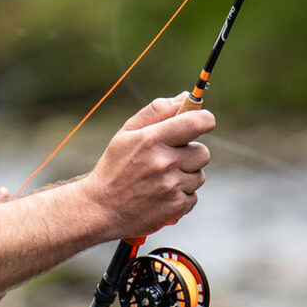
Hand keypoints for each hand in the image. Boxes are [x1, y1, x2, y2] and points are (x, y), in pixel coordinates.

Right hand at [86, 94, 213, 239]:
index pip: (197, 122)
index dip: (205, 120)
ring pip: (199, 176)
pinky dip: (181, 196)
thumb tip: (185, 97)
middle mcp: (164, 162)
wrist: (100, 210)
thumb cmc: (114, 168)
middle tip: (170, 159)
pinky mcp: (175, 207)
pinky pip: (193, 196)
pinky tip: (161, 195)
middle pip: (203, 152)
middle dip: (190, 154)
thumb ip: (156, 111)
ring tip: (161, 180)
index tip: (203, 122)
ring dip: (186, 176)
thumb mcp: (127, 133)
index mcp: (152, 139)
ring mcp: (171, 186)